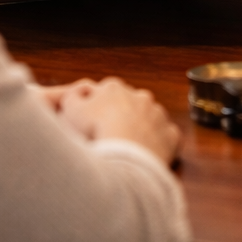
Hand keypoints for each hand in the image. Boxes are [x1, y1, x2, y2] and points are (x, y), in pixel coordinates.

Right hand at [56, 77, 180, 164]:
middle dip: (122, 115)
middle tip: (110, 135)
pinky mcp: (170, 134)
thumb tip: (78, 94)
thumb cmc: (96, 131)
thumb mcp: (71, 109)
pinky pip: (164, 137)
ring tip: (127, 146)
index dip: (99, 106)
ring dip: (140, 128)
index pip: (107, 91)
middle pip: (129, 103)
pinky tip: (144, 153)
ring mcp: (157, 115)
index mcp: (115, 88)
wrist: (124, 153)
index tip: (93, 121)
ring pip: (149, 119)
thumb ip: (72, 97)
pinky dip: (156, 143)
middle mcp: (140, 96)